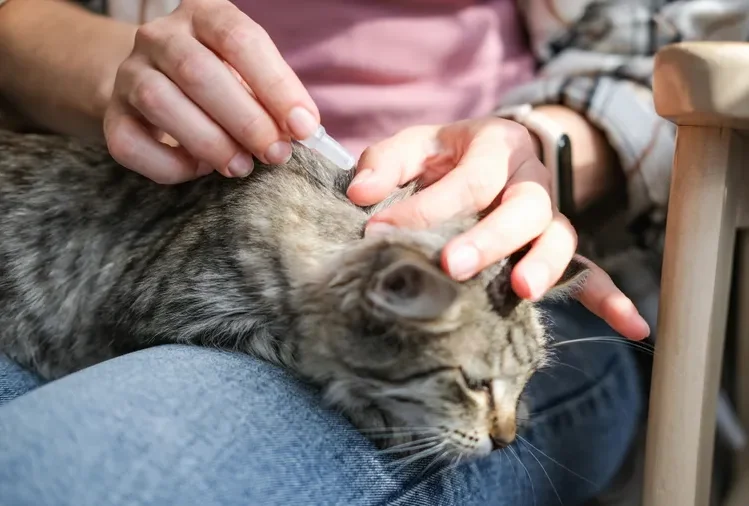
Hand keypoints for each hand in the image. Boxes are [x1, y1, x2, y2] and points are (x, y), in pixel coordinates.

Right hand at [103, 0, 319, 183]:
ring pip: (160, 103)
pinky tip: (198, 170)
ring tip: (241, 167)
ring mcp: (130, 72)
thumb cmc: (223, 82)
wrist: (157, 83)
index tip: (304, 127)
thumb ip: (273, 98)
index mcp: (205, 14)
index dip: (276, 86)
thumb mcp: (250, 75)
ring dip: (209, 143)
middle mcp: (161, 36)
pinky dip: (168, 165)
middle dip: (246, 121)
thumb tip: (302, 132)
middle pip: (198, 72)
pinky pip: (129, 142)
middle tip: (275, 154)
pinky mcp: (112, 114)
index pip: (240, 39)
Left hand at [346, 118, 649, 340]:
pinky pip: (592, 271)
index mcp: (496, 147)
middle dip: (489, 238)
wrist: (496, 153)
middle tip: (452, 265)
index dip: (427, 207)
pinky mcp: (556, 247)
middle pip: (525, 207)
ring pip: (559, 237)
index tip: (379, 231)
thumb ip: (385, 163)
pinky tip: (632, 326)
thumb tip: (361, 195)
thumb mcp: (416, 145)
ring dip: (545, 265)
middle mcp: (531, 180)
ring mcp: (550, 216)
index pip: (468, 179)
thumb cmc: (447, 155)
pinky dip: (609, 298)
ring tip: (522, 290)